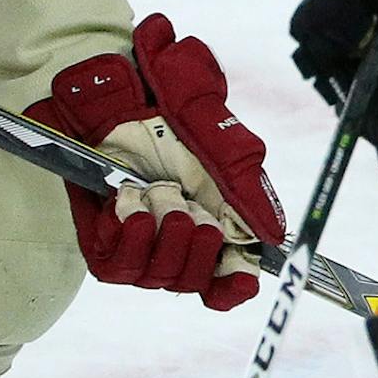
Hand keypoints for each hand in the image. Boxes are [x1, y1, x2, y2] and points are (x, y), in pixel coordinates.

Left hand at [32, 15, 286, 308]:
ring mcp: (140, 242)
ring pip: (158, 276)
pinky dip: (128, 234)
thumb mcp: (223, 144)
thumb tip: (274, 236)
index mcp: (219, 221)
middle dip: (195, 242)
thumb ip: (250, 191)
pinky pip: (118, 266)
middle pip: (194, 282)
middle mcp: (180, 238)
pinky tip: (129, 200)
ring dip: (161, 231)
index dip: (234, 286)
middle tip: (187, 200)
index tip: (236, 275)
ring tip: (154, 190)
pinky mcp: (102, 241)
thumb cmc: (172, 111)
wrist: (115, 91)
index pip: (230, 280)